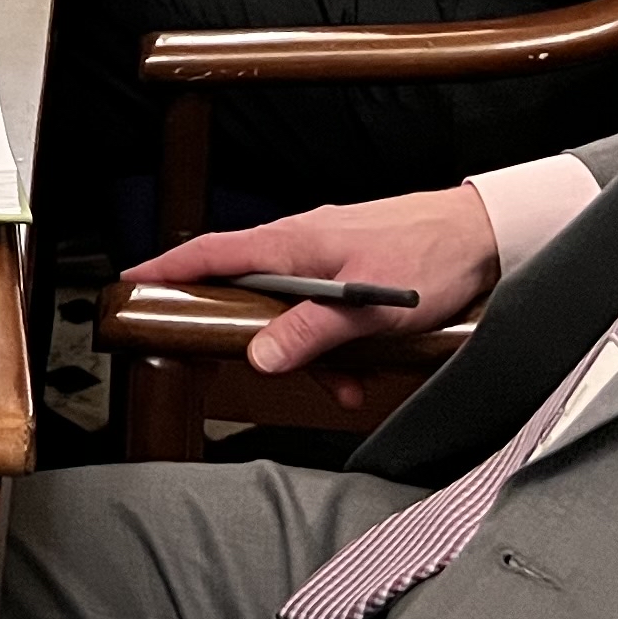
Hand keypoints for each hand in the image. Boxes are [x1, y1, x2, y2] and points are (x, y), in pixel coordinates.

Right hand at [126, 186, 498, 390]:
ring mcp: (325, 255)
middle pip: (245, 290)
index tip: (133, 283)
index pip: (211, 253)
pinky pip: (323, 312)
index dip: (167, 269)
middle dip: (243, 334)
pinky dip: (335, 346)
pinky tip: (362, 372)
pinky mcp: (350, 269)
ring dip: (305, 352)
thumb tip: (259, 357)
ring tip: (341, 384)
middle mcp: (300, 244)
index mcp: (292, 242)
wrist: (485, 235)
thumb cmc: (430, 255)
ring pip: (289, 310)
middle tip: (220, 358)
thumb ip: (310, 332)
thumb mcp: (367, 307)